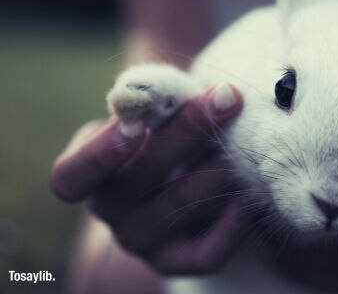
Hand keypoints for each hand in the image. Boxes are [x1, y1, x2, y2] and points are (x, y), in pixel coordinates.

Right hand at [51, 85, 247, 274]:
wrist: (178, 185)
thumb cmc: (163, 138)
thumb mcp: (152, 118)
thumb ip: (160, 101)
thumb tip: (194, 90)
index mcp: (89, 174)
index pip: (72, 177)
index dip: (99, 153)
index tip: (134, 124)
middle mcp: (109, 211)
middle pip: (140, 176)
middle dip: (188, 131)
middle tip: (226, 99)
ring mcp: (141, 241)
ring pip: (181, 204)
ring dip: (218, 167)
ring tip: (246, 141)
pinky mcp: (177, 261)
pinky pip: (207, 252)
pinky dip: (233, 222)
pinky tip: (249, 193)